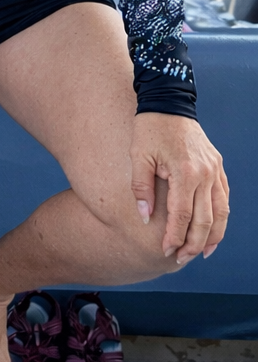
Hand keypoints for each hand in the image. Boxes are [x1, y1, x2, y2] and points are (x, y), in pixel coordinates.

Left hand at [131, 113, 228, 264]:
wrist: (168, 103)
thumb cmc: (149, 129)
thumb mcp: (138, 156)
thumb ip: (141, 188)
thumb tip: (144, 217)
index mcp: (185, 172)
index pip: (182, 215)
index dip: (174, 236)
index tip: (165, 251)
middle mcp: (205, 174)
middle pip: (205, 220)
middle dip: (192, 243)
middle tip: (180, 258)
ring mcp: (214, 170)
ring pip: (220, 212)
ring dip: (212, 236)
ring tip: (201, 253)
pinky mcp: (217, 166)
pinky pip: (223, 197)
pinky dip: (220, 217)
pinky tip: (213, 230)